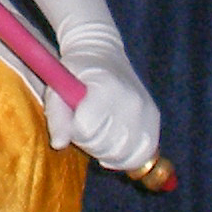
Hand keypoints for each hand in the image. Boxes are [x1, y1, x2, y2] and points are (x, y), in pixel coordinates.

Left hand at [40, 28, 160, 171]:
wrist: (105, 55)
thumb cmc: (77, 72)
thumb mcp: (58, 86)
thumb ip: (57, 115)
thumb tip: (58, 144)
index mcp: (107, 89)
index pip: (86, 130)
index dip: (74, 129)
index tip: (74, 116)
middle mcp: (132, 101)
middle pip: (103, 144)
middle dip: (87, 140)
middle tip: (85, 122)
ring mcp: (146, 112)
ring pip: (120, 154)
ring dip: (104, 150)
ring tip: (99, 130)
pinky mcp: (154, 120)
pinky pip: (141, 154)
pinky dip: (125, 156)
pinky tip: (114, 143)